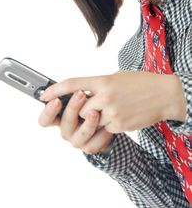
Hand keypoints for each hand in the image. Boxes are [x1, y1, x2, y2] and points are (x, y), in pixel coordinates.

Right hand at [38, 90, 113, 153]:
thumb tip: (70, 84)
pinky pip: (94, 144)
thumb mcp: (81, 92)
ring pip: (80, 136)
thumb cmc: (92, 101)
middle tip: (80, 94)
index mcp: (58, 117)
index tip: (56, 100)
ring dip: (88, 124)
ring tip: (95, 112)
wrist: (110, 114)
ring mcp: (77, 139)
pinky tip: (107, 126)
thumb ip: (71, 89)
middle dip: (72, 108)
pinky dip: (101, 135)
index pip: (45, 119)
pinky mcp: (90, 146)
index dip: (48, 112)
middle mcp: (66, 129)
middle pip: (64, 124)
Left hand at [41, 71, 185, 132]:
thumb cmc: (139, 83)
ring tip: (102, 111)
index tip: (44, 95)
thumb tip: (78, 92)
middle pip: (77, 108)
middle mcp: (106, 96)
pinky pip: (104, 129)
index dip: (55, 90)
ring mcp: (112, 112)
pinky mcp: (120, 126)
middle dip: (76, 110)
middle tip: (80, 107)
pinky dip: (105, 125)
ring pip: (90, 121)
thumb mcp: (115, 78)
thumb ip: (97, 85)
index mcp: (103, 80)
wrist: (163, 94)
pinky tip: (117, 116)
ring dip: (92, 119)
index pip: (72, 84)